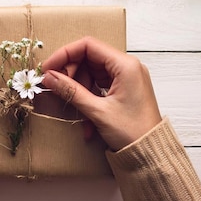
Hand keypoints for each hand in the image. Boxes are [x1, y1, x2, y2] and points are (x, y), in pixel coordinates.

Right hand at [42, 37, 161, 150]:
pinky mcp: (124, 89)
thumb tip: (50, 78)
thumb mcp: (97, 111)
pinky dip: (88, 97)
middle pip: (89, 58)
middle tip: (56, 87)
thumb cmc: (133, 132)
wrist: (151, 154)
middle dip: (71, 73)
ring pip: (92, 73)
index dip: (65, 54)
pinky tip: (85, 118)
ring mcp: (126, 78)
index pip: (88, 46)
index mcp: (125, 66)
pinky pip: (99, 86)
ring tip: (72, 107)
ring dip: (78, 89)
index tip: (49, 68)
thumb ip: (71, 91)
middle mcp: (127, 67)